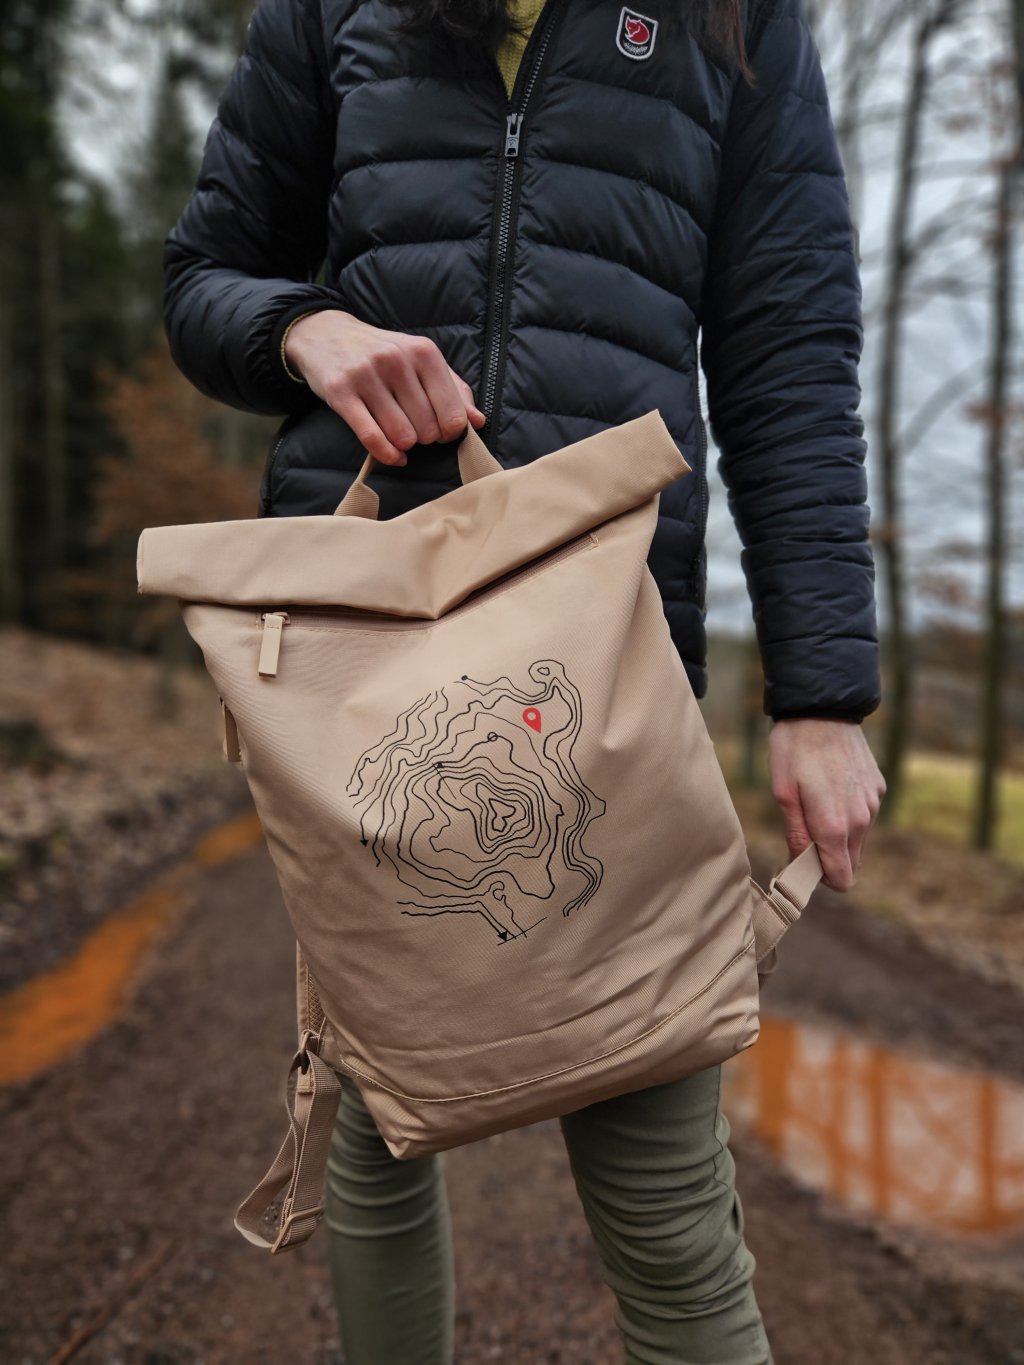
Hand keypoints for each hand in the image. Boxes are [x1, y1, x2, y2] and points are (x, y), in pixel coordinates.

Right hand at [284, 310, 486, 465]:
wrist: (326, 334)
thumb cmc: (383, 353)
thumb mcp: (421, 361)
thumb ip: (453, 389)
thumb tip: (478, 421)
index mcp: (424, 352)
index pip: (452, 413)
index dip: (450, 431)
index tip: (440, 430)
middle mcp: (397, 361)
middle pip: (428, 428)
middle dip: (425, 437)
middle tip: (414, 428)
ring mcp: (367, 376)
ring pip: (402, 436)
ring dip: (404, 445)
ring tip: (400, 434)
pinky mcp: (341, 393)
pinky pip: (371, 437)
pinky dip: (386, 454)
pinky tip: (393, 456)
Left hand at [768, 719, 885, 890]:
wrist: (822, 708)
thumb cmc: (794, 750)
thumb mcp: (784, 794)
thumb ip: (797, 835)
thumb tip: (801, 868)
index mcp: (835, 826)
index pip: (841, 879)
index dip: (820, 879)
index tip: (801, 864)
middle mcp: (861, 819)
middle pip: (851, 863)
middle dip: (828, 858)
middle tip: (802, 831)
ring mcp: (873, 803)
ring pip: (857, 838)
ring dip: (838, 833)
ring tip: (814, 802)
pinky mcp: (877, 787)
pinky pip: (863, 814)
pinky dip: (848, 810)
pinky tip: (830, 786)